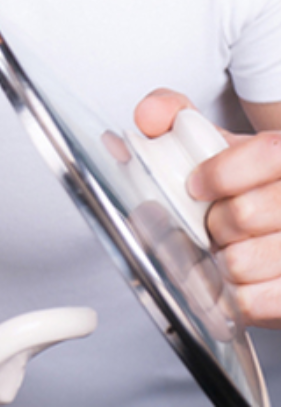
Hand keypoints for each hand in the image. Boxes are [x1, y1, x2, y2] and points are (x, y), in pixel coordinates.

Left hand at [137, 88, 280, 325]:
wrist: (275, 225)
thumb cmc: (247, 184)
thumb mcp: (215, 141)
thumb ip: (175, 114)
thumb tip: (147, 117)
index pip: (270, 154)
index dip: (224, 172)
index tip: (196, 185)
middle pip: (244, 214)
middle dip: (211, 222)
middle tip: (212, 224)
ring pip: (243, 261)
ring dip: (217, 260)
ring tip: (225, 251)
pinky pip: (255, 302)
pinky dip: (232, 296)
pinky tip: (235, 281)